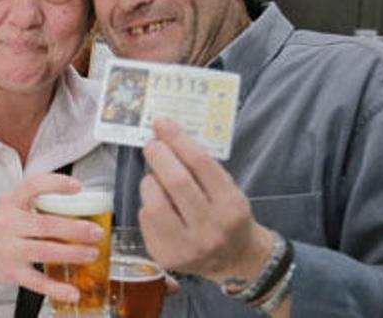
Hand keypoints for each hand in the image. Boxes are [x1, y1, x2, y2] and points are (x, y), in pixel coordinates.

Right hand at [0, 174, 105, 302]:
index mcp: (11, 202)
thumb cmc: (0, 225)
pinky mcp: (12, 273)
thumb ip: (37, 200)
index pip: (32, 186)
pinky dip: (57, 289)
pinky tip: (72, 292)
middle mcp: (8, 225)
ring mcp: (10, 250)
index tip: (77, 187)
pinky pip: (37, 282)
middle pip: (45, 225)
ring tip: (91, 253)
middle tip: (96, 232)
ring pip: (45, 252)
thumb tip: (78, 202)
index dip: (56, 184)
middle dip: (75, 230)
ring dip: (73, 254)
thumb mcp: (12, 204)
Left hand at [138, 119, 273, 285]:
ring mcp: (187, 247)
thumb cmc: (227, 215)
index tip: (163, 124)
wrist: (236, 259)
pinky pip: (146, 220)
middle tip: (152, 144)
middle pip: (176, 181)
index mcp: (231, 206)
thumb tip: (166, 135)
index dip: (178, 139)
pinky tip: (157, 203)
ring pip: (154, 203)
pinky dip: (148, 204)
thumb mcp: (228, 190)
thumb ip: (201, 167)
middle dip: (159, 156)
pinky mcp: (166, 257)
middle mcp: (211, 229)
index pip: (201, 164)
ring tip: (156, 179)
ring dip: (150, 182)